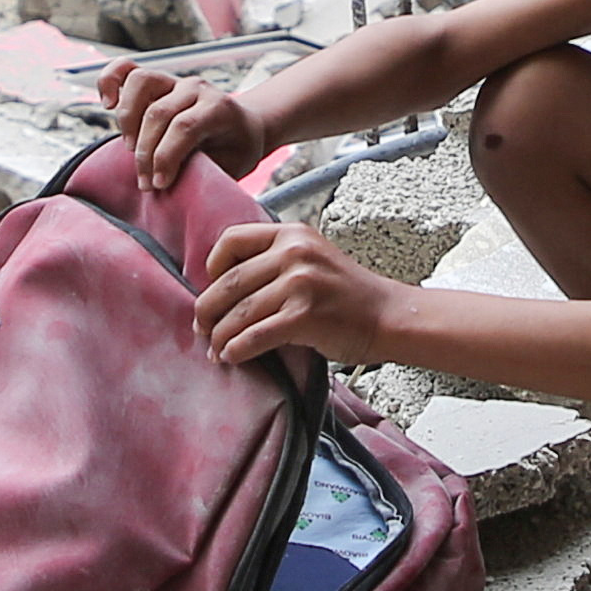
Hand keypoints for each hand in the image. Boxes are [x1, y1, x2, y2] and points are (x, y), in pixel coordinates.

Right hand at [95, 61, 266, 195]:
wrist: (243, 129)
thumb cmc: (235, 152)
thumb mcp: (231, 166)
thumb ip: (201, 168)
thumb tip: (167, 179)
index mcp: (220, 108)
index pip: (184, 127)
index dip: (166, 157)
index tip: (159, 184)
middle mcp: (196, 88)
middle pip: (158, 112)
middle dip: (146, 153)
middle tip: (146, 182)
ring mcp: (175, 80)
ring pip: (140, 81)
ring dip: (128, 119)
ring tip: (130, 148)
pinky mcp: (157, 81)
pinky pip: (126, 68)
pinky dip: (110, 81)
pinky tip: (107, 104)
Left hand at [192, 219, 393, 368]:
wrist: (388, 316)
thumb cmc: (346, 295)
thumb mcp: (312, 258)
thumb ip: (274, 261)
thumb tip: (221, 287)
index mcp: (291, 234)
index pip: (231, 240)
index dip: (212, 267)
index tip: (212, 289)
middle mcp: (293, 252)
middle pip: (228, 281)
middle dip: (207, 310)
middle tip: (201, 328)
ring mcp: (300, 283)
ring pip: (238, 312)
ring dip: (219, 336)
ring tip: (215, 350)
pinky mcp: (304, 315)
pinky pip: (254, 336)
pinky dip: (236, 350)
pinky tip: (231, 357)